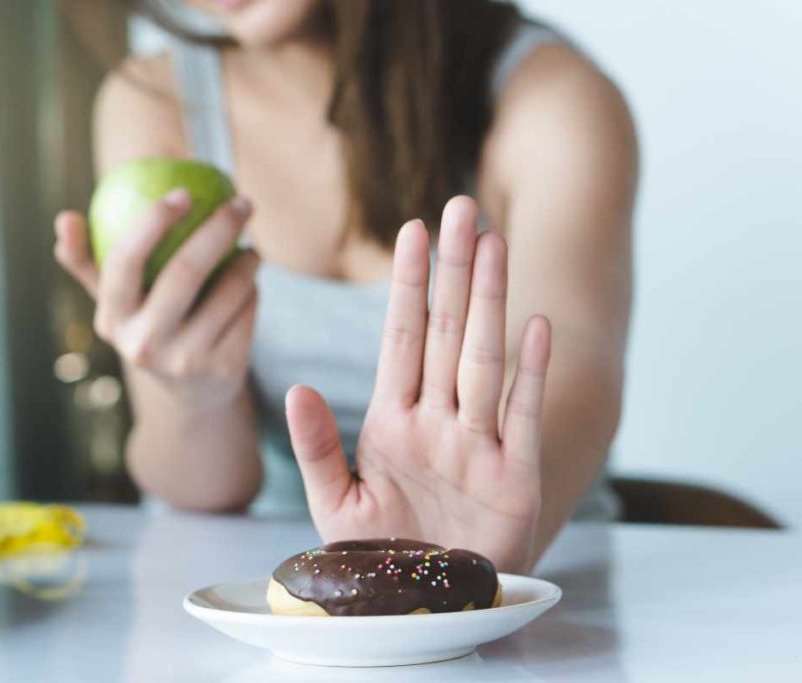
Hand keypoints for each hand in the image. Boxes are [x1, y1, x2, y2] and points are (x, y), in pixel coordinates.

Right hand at [53, 188, 259, 407]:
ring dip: (247, 260)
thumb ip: (87, 261)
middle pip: (185, 271)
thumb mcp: (116, 303)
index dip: (152, 221)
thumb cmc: (148, 326)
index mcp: (113, 319)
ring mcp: (185, 360)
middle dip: (218, 228)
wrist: (190, 395)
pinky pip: (247, 310)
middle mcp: (144, 344)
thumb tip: (65, 218)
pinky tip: (251, 284)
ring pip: (227, 289)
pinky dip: (253, 290)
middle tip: (241, 203)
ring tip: (249, 248)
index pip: (124, 261)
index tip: (182, 193)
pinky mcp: (223, 368)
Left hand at [285, 196, 551, 572]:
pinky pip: (522, 417)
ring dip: (489, 303)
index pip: (401, 338)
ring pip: (483, 359)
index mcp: (393, 422)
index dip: (407, 285)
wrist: (428, 608)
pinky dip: (530, 374)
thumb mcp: (336, 502)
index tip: (411, 232)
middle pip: (445, 333)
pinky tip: (537, 326)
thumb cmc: (383, 554)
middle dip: (452, 271)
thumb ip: (318, 446)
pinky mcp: (514, 479)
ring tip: (494, 244)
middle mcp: (439, 422)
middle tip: (461, 208)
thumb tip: (296, 387)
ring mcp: (478, 446)